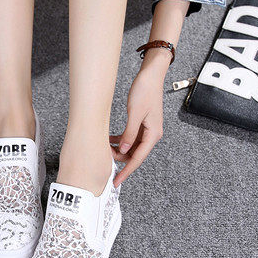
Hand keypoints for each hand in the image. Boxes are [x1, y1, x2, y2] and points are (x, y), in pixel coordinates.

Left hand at [110, 48, 170, 186]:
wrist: (151, 75)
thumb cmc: (145, 91)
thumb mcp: (134, 113)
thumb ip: (129, 134)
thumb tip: (124, 151)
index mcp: (153, 134)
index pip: (138, 159)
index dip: (126, 171)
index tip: (116, 181)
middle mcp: (152, 134)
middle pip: (134, 155)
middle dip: (120, 159)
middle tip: (104, 158)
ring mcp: (147, 130)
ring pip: (131, 147)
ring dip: (119, 149)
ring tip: (105, 147)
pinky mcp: (142, 124)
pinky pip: (131, 138)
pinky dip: (121, 140)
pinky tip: (110, 139)